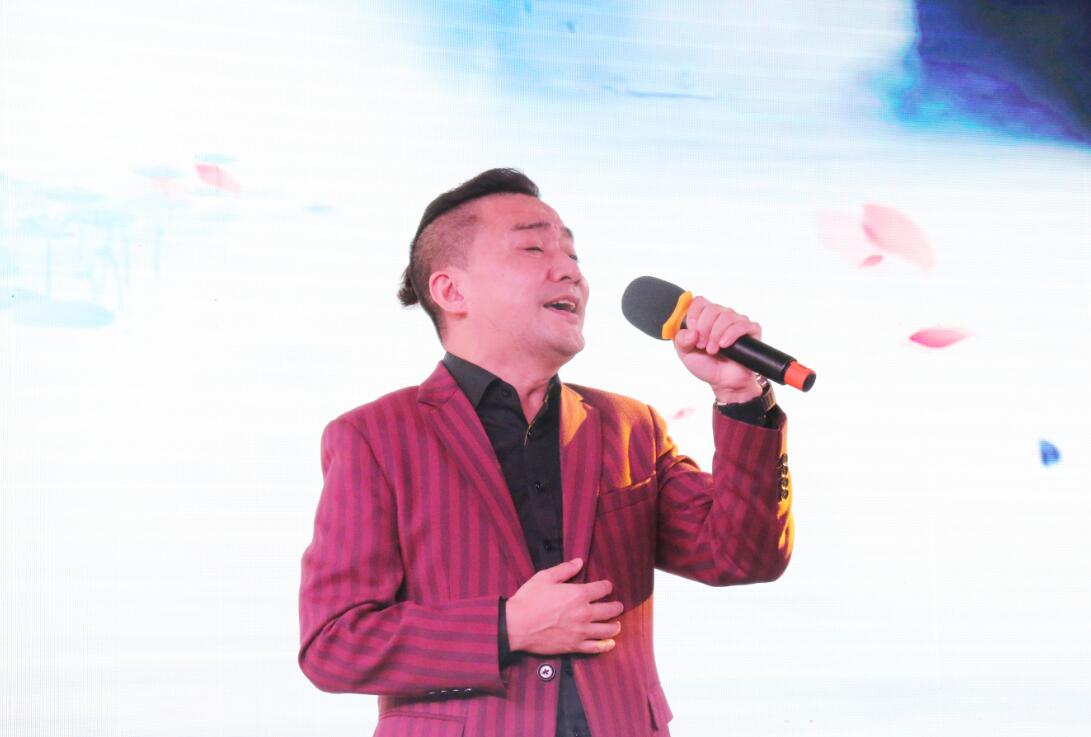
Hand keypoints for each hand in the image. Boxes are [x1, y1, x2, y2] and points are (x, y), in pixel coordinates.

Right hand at [505, 558, 623, 655]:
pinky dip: (606, 645)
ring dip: (615, 626)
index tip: (607, 587)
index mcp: (578, 594)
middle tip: (618, 606)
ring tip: (617, 624)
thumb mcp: (545, 577)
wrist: (516, 625)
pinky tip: (610, 643)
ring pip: (607, 629)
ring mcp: (581, 631)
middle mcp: (584, 613)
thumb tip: (579, 562)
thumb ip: (564, 569)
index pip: (602, 589)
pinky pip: (596, 647)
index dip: (607, 586)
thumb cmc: (528, 600)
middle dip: (616, 607)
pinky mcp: (574, 646)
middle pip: (610, 610)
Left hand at [672, 296, 762, 401]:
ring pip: (726, 316)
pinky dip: (731, 335)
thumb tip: (691, 331)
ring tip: (713, 350)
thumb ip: (681, 340)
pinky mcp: (751, 330)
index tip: (692, 332)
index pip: (699, 302)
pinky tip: (724, 345)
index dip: (693, 315)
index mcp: (705, 318)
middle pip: (712, 308)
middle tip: (702, 345)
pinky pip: (742, 325)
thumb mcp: (685, 353)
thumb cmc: (706, 365)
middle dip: (704, 329)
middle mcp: (721, 316)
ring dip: (716, 335)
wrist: (723, 381)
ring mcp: (737, 322)